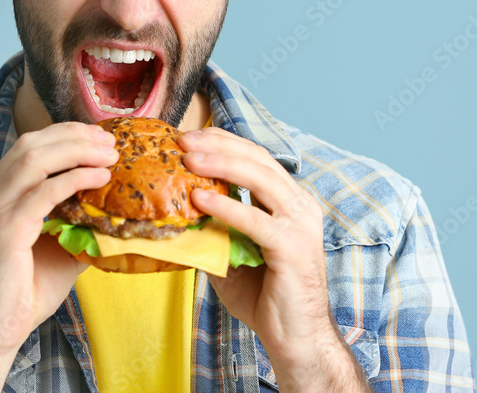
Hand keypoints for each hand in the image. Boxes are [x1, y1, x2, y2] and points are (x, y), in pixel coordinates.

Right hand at [0, 122, 116, 389]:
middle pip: (31, 144)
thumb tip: (113, 211)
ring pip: (35, 159)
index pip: (28, 147)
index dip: (64, 135)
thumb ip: (76, 225)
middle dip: (74, 136)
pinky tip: (100, 178)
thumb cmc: (22, 294)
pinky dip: (75, 178)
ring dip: (77, 150)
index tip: (98, 136)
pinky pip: (44, 191)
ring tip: (109, 153)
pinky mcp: (6, 229)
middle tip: (109, 140)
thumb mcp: (57, 249)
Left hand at [180, 128, 351, 380]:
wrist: (295, 338)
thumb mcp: (233, 254)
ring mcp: (300, 224)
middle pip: (258, 159)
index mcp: (289, 202)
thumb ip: (215, 228)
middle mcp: (300, 205)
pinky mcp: (292, 246)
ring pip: (260, 179)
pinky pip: (255, 219)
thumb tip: (176, 209)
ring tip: (189, 159)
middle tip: (184, 140)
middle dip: (218, 145)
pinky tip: (201, 200)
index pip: (256, 158)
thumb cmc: (265, 298)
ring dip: (221, 165)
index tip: (190, 137)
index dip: (223, 142)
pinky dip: (227, 206)